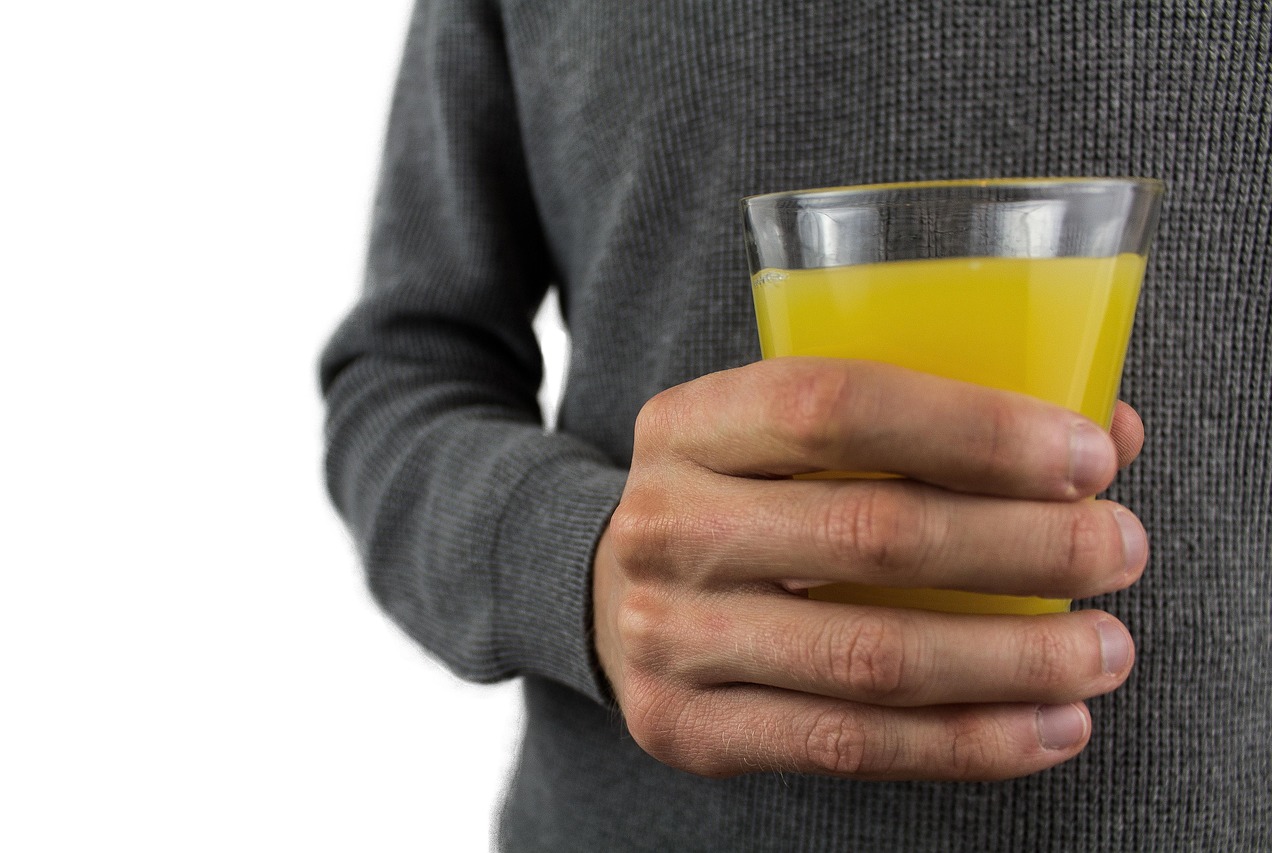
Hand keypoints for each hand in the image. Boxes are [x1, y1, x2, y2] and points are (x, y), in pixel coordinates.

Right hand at [593, 357, 1146, 780]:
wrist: (610, 597)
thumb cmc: (738, 500)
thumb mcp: (786, 434)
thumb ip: (925, 420)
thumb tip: (1102, 429)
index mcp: (688, 424)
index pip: (835, 404)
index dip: (974, 430)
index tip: (1086, 458)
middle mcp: (664, 526)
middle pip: (870, 535)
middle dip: (1025, 547)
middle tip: (1117, 549)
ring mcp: (666, 635)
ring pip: (870, 657)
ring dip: (1015, 659)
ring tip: (1103, 650)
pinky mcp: (686, 728)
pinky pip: (847, 746)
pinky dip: (967, 744)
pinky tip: (1046, 727)